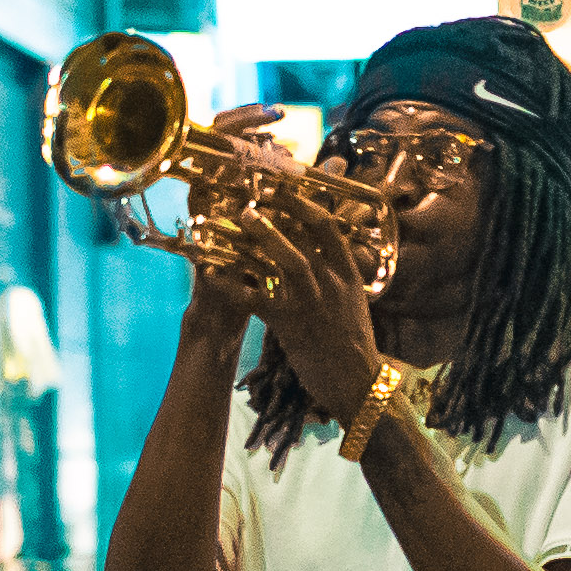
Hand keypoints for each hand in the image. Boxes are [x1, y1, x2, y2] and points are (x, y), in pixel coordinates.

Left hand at [249, 200, 386, 423]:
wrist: (356, 382)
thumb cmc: (351, 341)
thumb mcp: (352, 300)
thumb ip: (335, 274)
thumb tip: (317, 249)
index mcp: (349, 274)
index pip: (329, 229)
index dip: (304, 204)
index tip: (283, 187)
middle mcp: (332, 284)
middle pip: (305, 237)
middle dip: (278, 213)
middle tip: (252, 199)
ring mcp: (313, 304)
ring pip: (288, 261)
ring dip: (263, 238)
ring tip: (240, 219)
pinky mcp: (291, 326)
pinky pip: (258, 299)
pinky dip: (234, 286)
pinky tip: (214, 274)